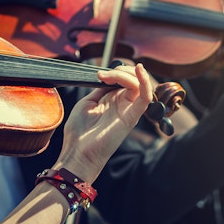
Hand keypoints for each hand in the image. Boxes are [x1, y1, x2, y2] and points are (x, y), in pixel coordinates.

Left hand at [55, 64, 153, 182]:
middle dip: (121, 70)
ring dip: (127, 74)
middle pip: (133, 80)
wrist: (78, 152)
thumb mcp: (87, 103)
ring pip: (139, 85)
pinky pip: (145, 98)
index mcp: (112, 101)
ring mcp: (128, 111)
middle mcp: (123, 105)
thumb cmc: (79, 132)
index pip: (123, 79)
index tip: (99, 73)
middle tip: (104, 75)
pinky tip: (139, 70)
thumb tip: (108, 77)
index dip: (115, 71)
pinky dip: (145, 82)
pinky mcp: (132, 117)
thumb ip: (100, 90)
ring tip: (111, 76)